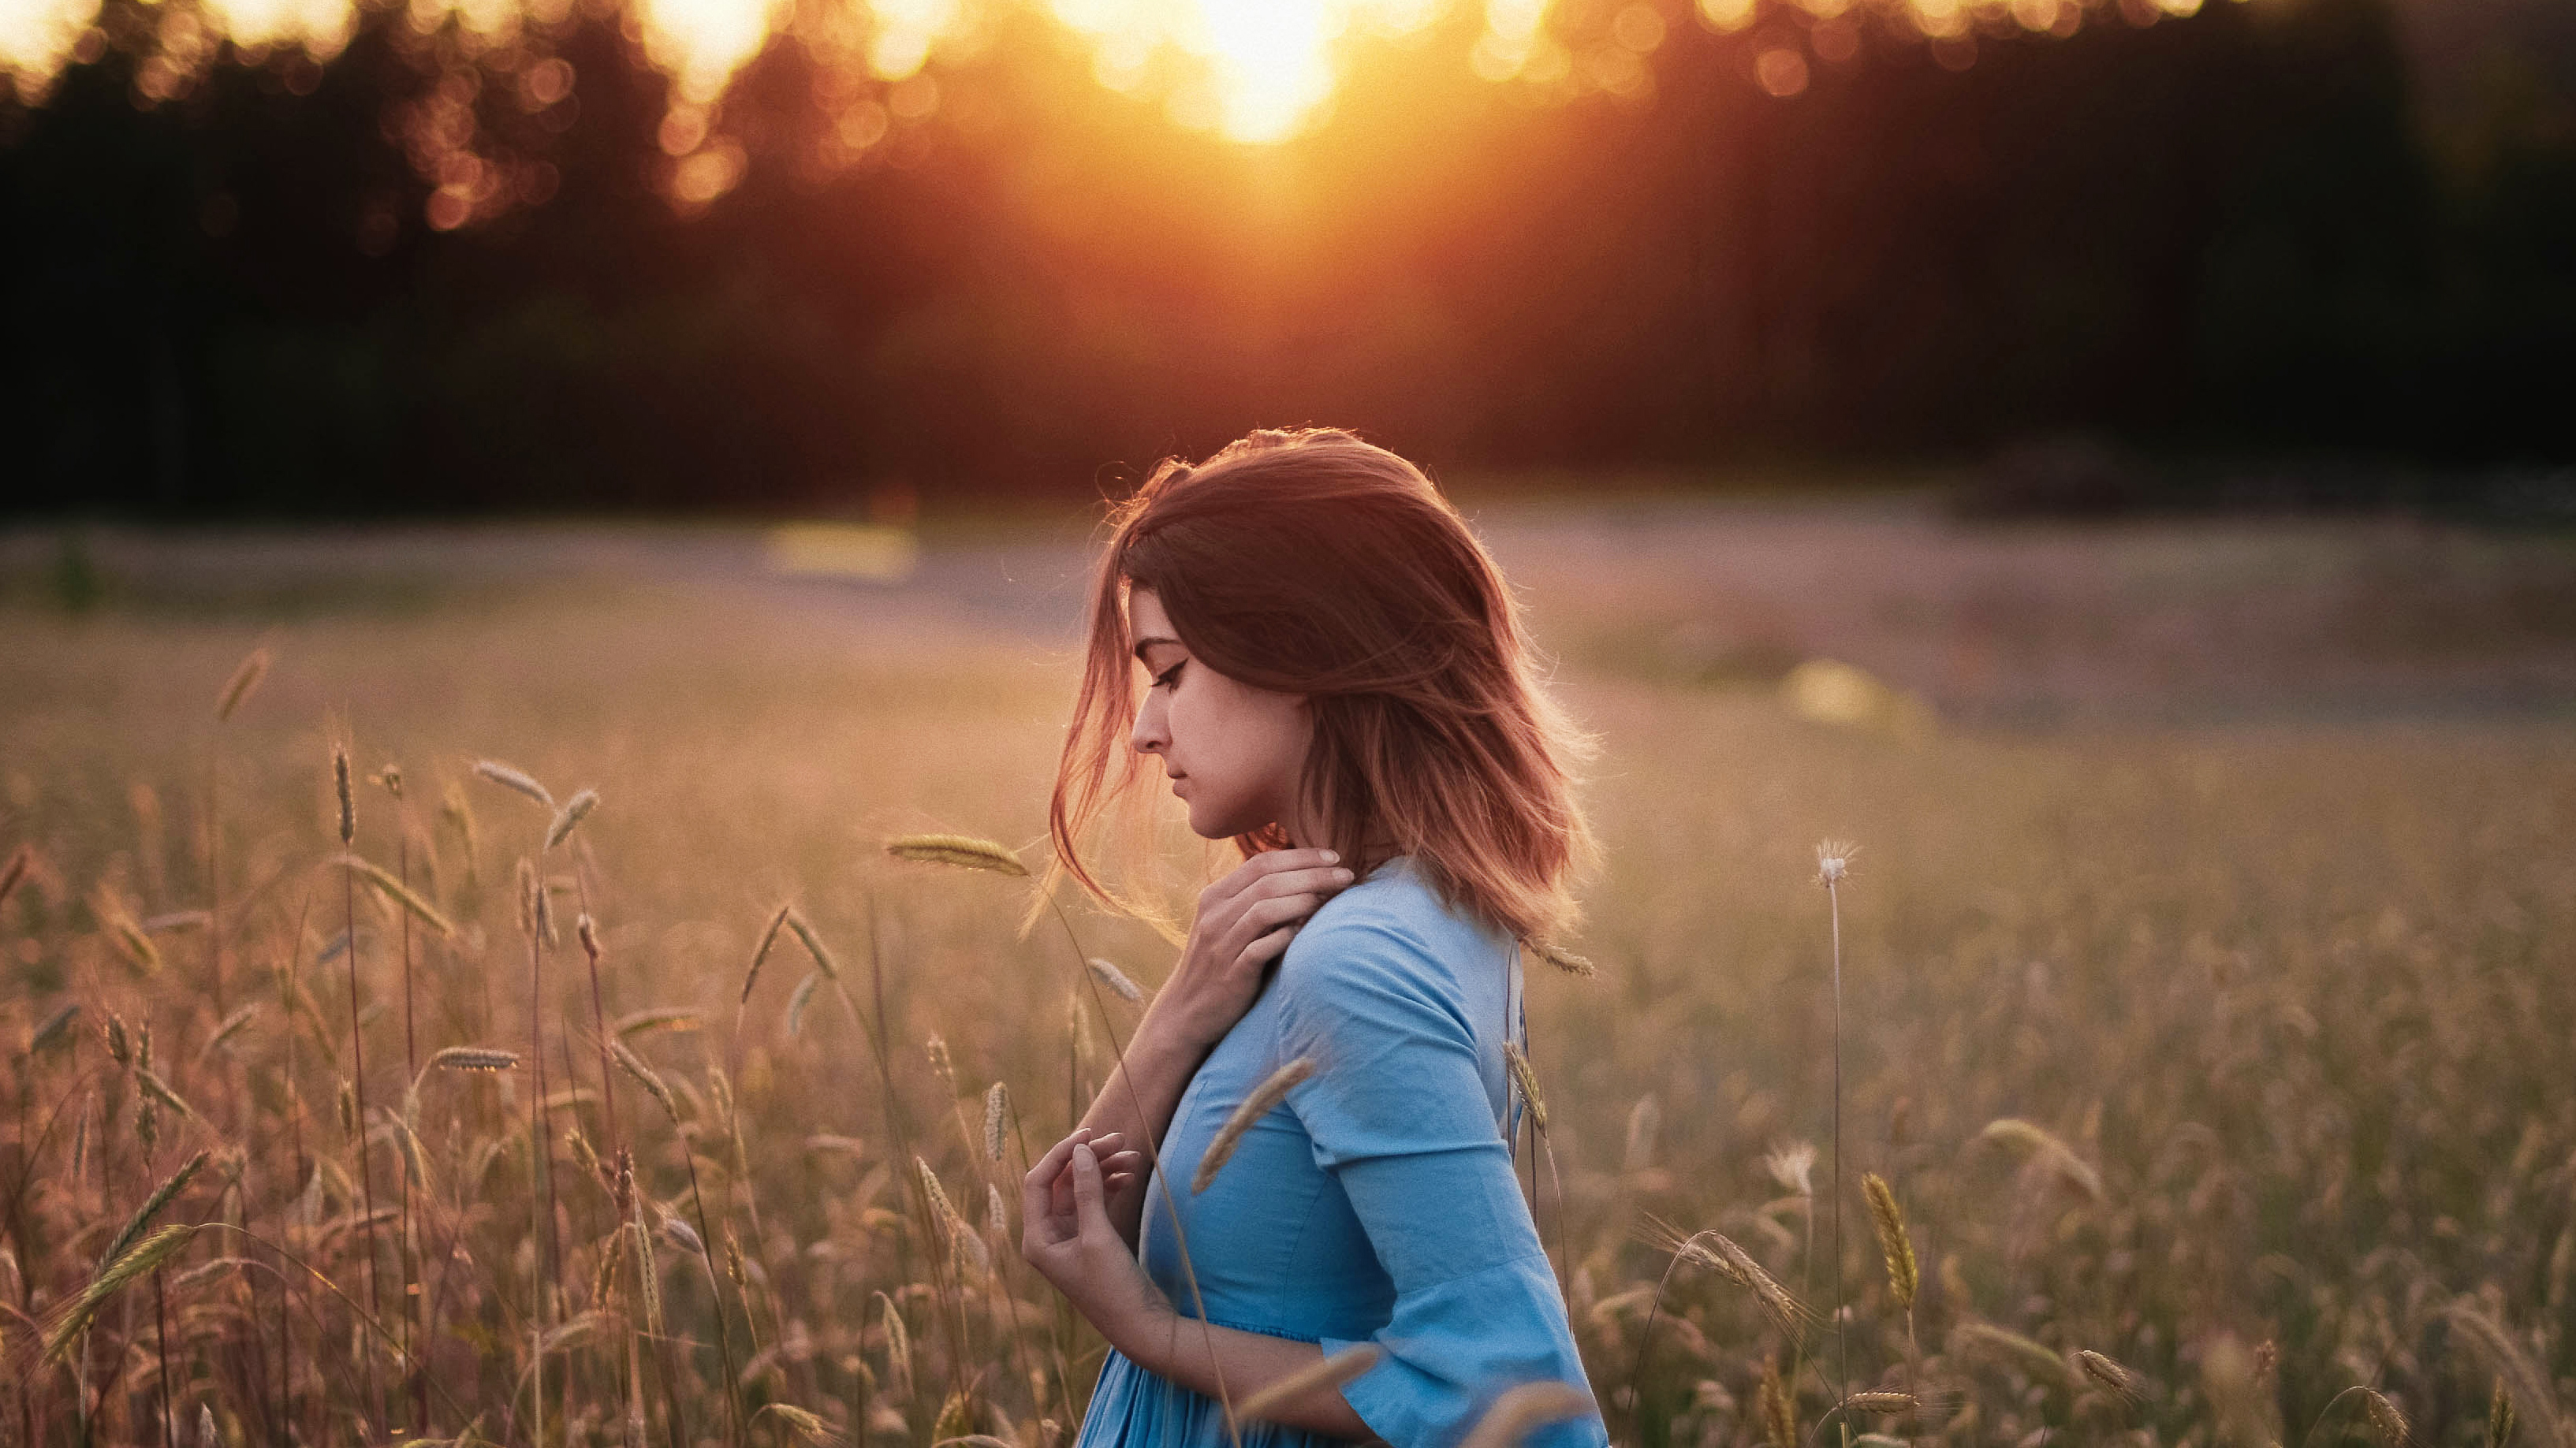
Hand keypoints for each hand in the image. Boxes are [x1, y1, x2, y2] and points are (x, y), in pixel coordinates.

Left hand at [1022, 1127, 1168, 1343]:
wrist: (1140, 1325)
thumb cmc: (1113, 1287)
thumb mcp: (1098, 1236)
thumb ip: (1087, 1191)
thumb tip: (1080, 1150)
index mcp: (1037, 1239)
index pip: (1038, 1182)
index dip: (1061, 1154)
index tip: (1089, 1135)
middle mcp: (1048, 1237)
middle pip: (1061, 1182)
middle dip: (1088, 1159)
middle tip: (1120, 1141)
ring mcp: (1069, 1238)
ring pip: (1081, 1190)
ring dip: (1103, 1171)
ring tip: (1132, 1157)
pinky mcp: (1090, 1241)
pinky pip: (1094, 1203)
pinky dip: (1109, 1187)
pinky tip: (1129, 1176)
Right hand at [1154, 849, 1355, 1050]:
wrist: (1187, 1012)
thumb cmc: (1219, 963)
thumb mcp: (1228, 924)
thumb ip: (1254, 900)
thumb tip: (1306, 878)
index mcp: (1215, 896)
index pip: (1261, 862)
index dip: (1301, 856)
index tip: (1334, 858)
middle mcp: (1214, 915)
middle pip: (1268, 881)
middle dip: (1312, 874)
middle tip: (1347, 875)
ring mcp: (1220, 944)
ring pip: (1264, 909)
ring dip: (1304, 900)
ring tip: (1333, 899)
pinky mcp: (1230, 974)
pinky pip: (1261, 948)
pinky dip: (1286, 936)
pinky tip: (1308, 931)